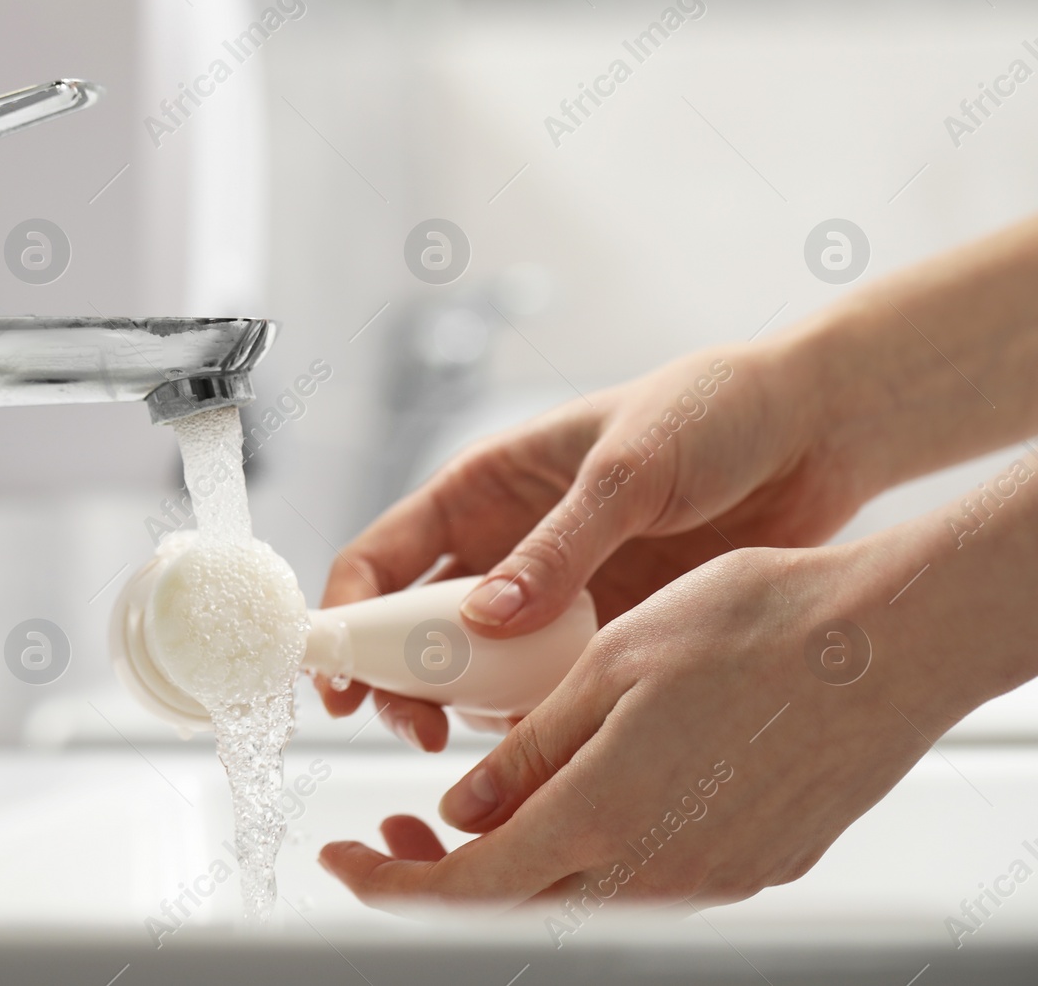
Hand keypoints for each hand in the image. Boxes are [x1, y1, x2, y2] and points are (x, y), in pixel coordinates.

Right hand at [317, 342, 868, 749]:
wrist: (818, 434)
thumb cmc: (714, 413)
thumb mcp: (629, 470)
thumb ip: (559, 546)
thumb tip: (485, 622)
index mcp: (483, 488)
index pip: (380, 559)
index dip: (346, 618)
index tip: (337, 677)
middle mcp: (504, 546)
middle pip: (414, 631)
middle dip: (402, 685)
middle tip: (422, 732)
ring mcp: (552, 596)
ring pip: (476, 672)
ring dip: (470, 710)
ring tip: (492, 740)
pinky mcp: (604, 634)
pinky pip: (549, 690)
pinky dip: (539, 721)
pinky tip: (553, 740)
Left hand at [318, 540, 985, 911]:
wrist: (890, 643)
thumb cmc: (756, 630)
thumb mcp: (612, 664)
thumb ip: (530, 750)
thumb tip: (465, 809)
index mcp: (605, 814)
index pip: (466, 887)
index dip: (391, 884)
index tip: (344, 862)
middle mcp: (658, 868)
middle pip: (517, 905)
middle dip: (440, 875)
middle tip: (394, 829)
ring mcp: (713, 876)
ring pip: (580, 894)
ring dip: (513, 863)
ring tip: (475, 806)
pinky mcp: (754, 865)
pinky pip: (644, 878)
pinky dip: (584, 851)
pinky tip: (574, 795)